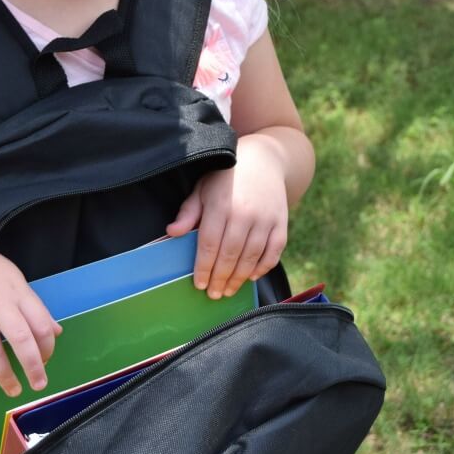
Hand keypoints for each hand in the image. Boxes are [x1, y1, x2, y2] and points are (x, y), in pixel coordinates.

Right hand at [0, 223, 61, 396]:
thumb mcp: (14, 278)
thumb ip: (34, 306)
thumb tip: (55, 331)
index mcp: (17, 292)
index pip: (41, 324)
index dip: (48, 347)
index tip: (47, 360)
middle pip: (20, 340)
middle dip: (33, 367)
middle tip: (39, 385)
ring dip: (4, 375)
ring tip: (13, 389)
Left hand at [165, 136, 288, 297]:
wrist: (263, 160)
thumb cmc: (225, 178)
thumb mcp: (202, 189)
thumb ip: (189, 212)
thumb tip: (172, 233)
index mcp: (220, 205)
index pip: (209, 244)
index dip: (204, 267)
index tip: (199, 284)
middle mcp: (244, 213)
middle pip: (230, 255)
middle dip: (220, 278)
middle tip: (213, 294)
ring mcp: (265, 219)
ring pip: (251, 257)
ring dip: (239, 278)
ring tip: (228, 291)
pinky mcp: (281, 223)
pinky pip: (274, 252)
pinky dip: (263, 267)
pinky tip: (252, 277)